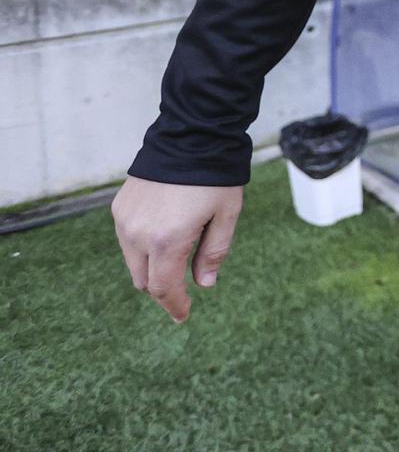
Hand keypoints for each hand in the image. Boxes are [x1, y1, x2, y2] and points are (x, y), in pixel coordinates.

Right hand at [111, 176, 244, 322]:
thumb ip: (213, 252)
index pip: (163, 288)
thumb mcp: (227, 215)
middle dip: (163, 288)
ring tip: (177, 257)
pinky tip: (164, 233)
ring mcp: (124, 220)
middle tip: (182, 290)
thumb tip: (204, 284)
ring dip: (151, 267)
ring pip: (132, 261)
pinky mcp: (119, 207)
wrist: (190, 135)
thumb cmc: (215, 177)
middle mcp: (138, 234)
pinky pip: (127, 238)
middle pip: (144, 279)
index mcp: (167, 240)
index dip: (173, 305)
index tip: (183, 315)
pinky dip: (142, 246)